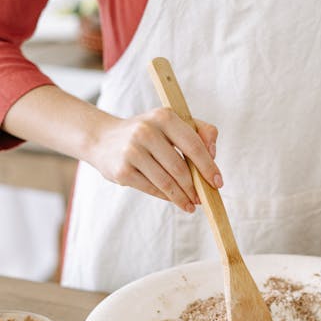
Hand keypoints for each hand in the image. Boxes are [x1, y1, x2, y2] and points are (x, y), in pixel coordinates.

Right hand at [88, 108, 221, 211]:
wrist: (103, 139)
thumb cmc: (147, 132)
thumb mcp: (171, 123)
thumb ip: (200, 131)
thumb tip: (213, 154)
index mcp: (163, 116)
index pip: (193, 145)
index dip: (208, 166)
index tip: (217, 182)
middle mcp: (146, 131)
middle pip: (180, 168)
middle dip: (195, 187)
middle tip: (203, 198)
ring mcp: (132, 151)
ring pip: (166, 182)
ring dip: (182, 197)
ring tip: (191, 204)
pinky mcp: (122, 170)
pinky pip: (152, 189)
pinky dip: (166, 197)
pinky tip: (174, 200)